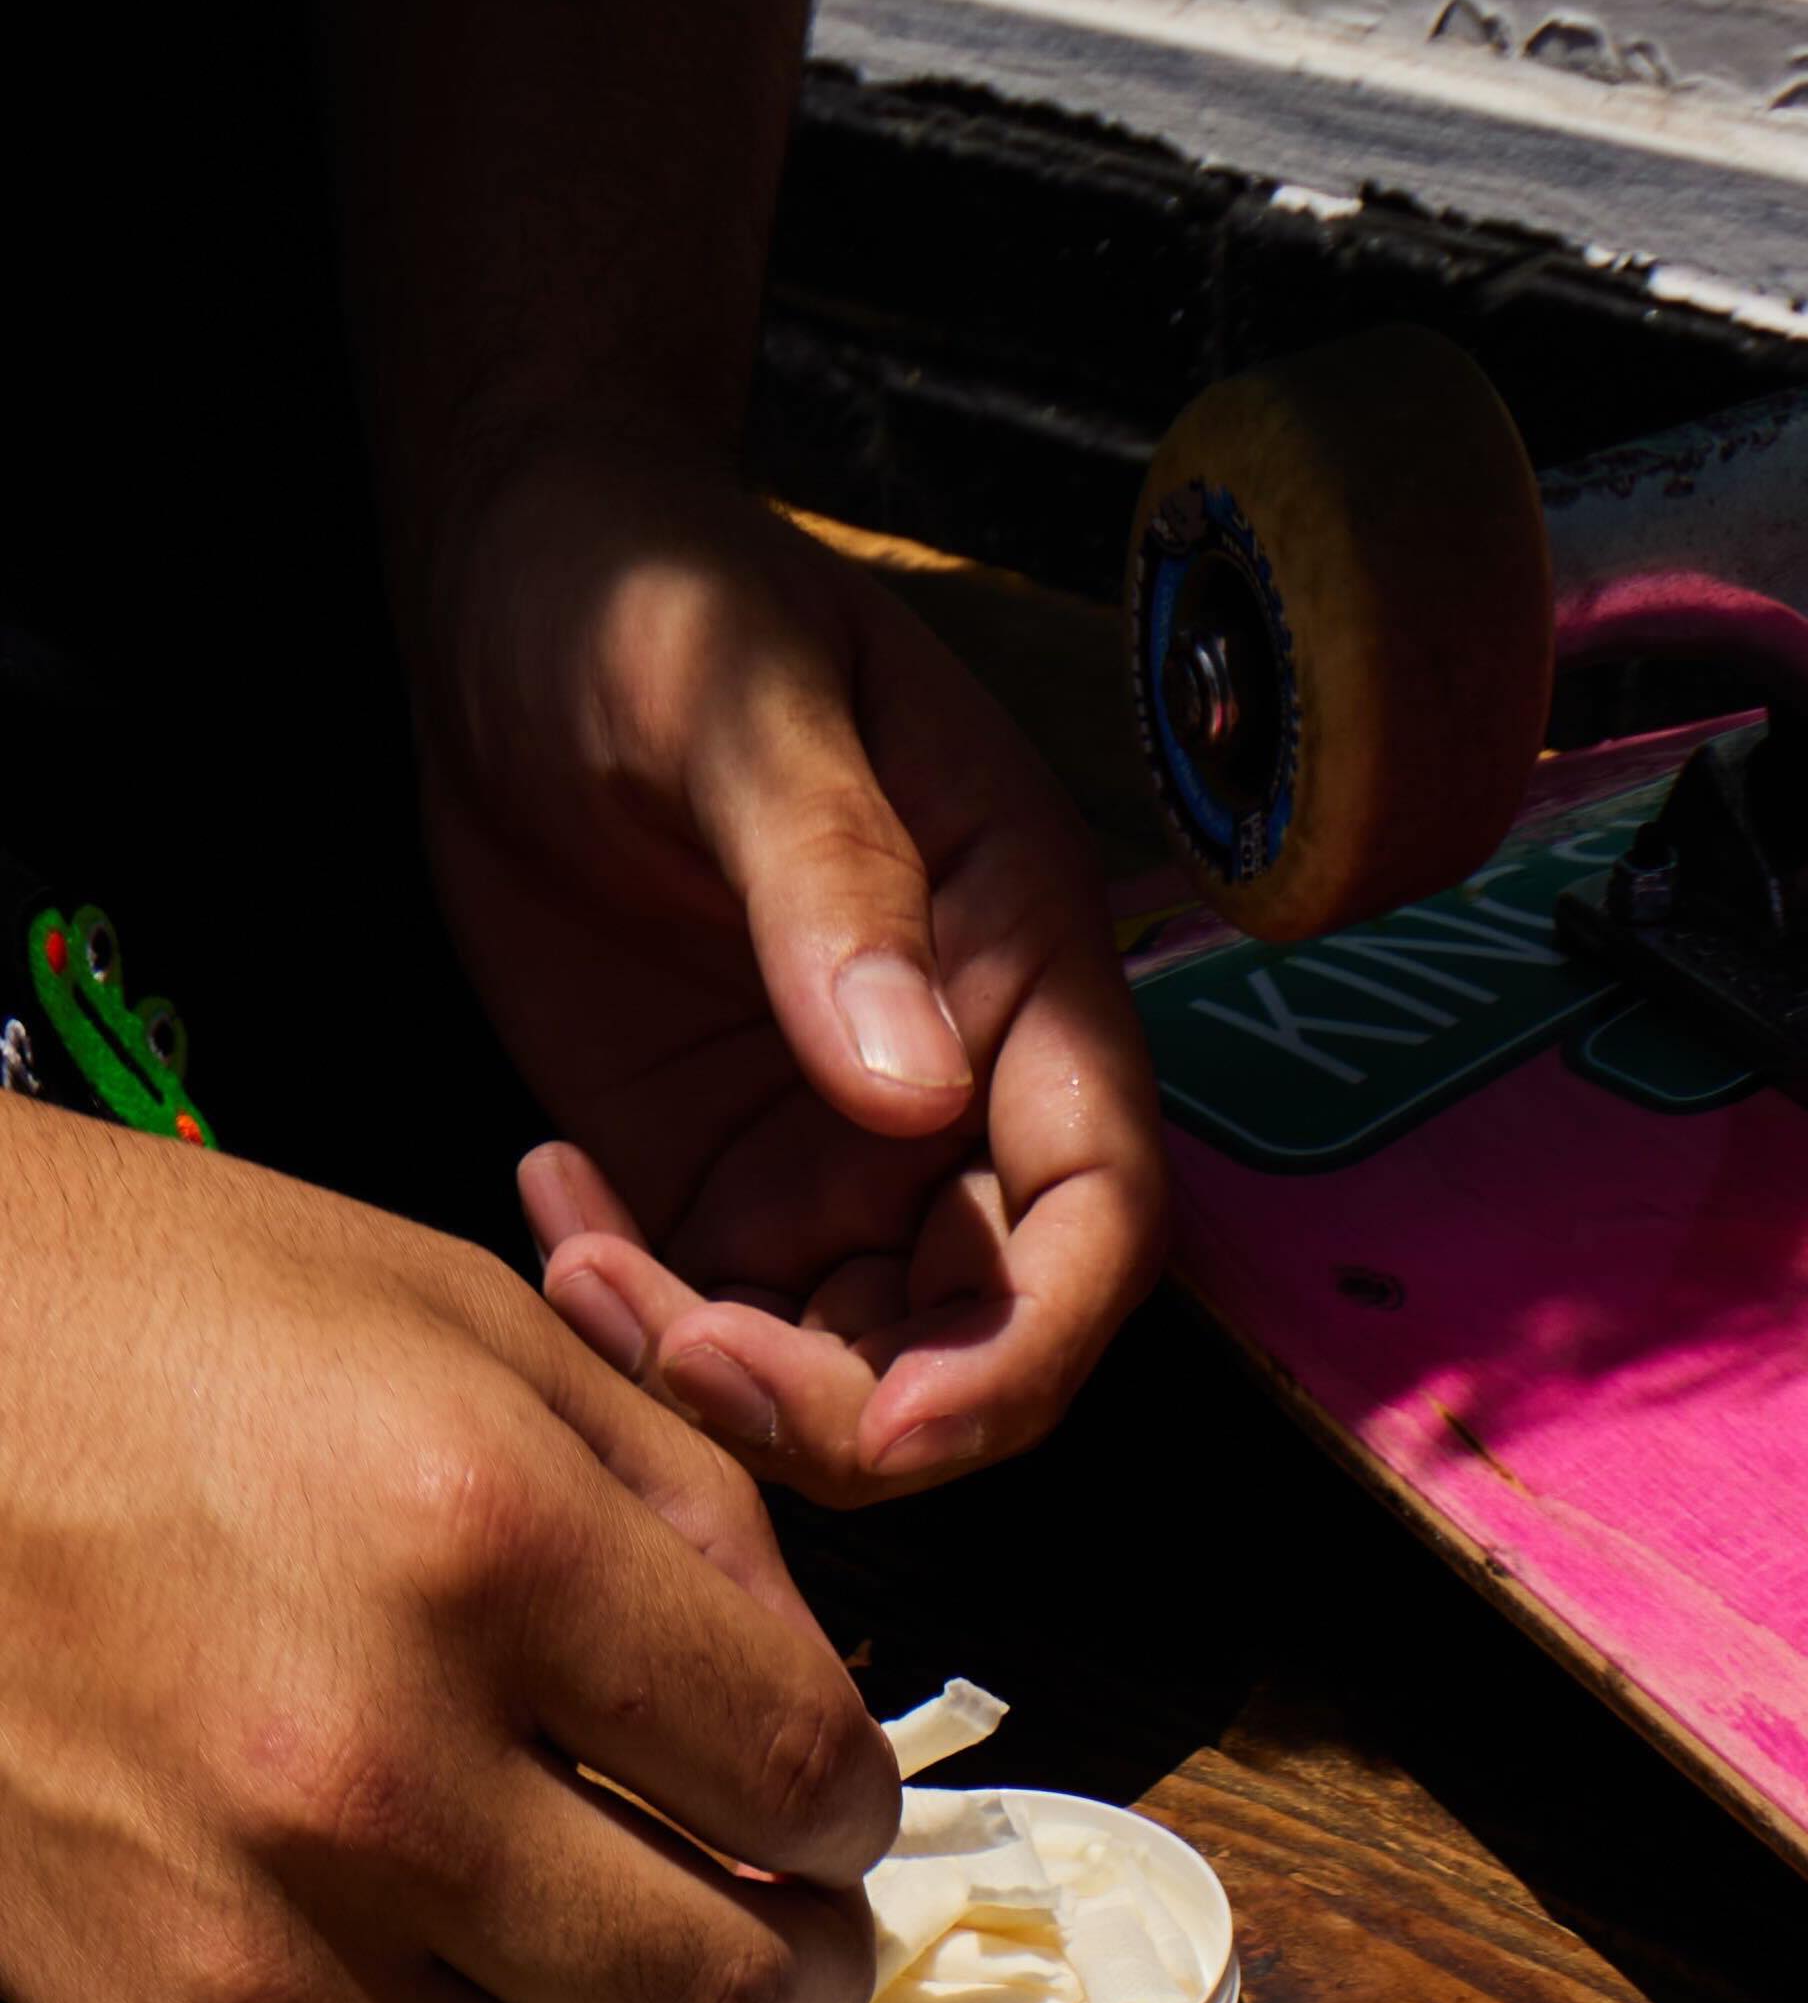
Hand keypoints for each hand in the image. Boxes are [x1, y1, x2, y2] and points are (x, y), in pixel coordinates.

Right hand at [0, 1105, 894, 2002]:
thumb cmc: (171, 1326)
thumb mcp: (476, 1325)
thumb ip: (697, 1511)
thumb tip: (821, 1702)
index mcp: (489, 1548)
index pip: (807, 1779)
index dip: (857, 1806)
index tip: (832, 1799)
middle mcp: (378, 1771)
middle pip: (730, 1993)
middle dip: (804, 1960)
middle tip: (786, 1910)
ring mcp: (260, 1934)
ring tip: (626, 1950)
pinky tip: (456, 1956)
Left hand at [420, 447, 1167, 1503]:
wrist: (513, 577)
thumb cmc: (655, 592)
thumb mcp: (741, 696)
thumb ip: (830, 881)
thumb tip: (913, 1089)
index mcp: (1022, 962)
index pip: (1098, 1215)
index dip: (1026, 1352)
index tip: (899, 1426)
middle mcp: (957, 1082)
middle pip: (976, 1339)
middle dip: (849, 1407)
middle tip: (676, 1349)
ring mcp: (833, 1143)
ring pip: (844, 1362)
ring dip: (723, 1378)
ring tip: (577, 1253)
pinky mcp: (714, 1167)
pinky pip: (708, 1314)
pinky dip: (631, 1314)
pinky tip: (546, 1187)